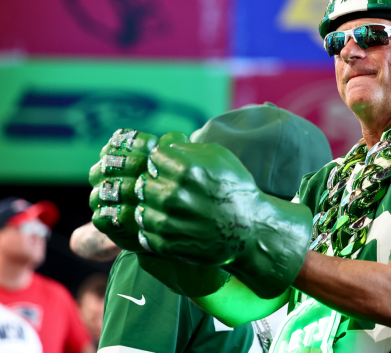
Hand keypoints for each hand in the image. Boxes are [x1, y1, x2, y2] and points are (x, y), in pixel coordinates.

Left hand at [89, 129, 230, 296]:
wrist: (251, 231)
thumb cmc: (235, 190)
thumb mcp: (219, 157)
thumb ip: (187, 148)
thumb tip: (164, 145)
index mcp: (185, 169)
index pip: (152, 159)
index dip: (161, 164)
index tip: (171, 170)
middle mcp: (173, 195)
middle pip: (143, 183)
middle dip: (154, 185)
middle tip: (169, 191)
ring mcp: (168, 222)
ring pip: (140, 209)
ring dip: (152, 208)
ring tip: (169, 210)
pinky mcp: (166, 244)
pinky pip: (144, 233)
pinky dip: (153, 230)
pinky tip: (170, 225)